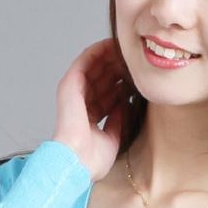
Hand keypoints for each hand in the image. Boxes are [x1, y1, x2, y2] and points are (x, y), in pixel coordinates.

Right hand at [53, 37, 134, 181]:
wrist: (78, 162)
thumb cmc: (93, 158)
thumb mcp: (114, 136)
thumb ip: (119, 118)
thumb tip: (128, 103)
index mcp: (89, 115)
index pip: (107, 93)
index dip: (122, 82)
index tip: (138, 76)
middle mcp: (80, 102)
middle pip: (102, 78)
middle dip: (119, 67)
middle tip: (136, 60)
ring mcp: (74, 92)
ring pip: (95, 66)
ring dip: (111, 56)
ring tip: (127, 50)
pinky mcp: (70, 84)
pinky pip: (85, 61)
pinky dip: (98, 51)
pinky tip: (112, 45)